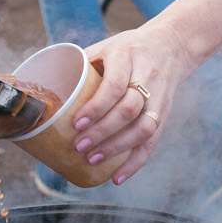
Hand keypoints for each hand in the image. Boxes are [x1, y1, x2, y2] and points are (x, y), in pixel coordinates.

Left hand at [72, 20, 197, 184]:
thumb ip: (83, 66)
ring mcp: (159, 98)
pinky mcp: (165, 114)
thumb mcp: (106, 46)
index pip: (114, 86)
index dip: (96, 108)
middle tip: (80, 146)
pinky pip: (153, 142)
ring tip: (93, 159)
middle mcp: (147, 77)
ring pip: (144, 128)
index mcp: (127, 56)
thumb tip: (50, 90)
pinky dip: (135, 163)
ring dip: (117, 148)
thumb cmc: (129, 48)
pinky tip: (118, 177)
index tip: (77, 122)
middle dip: (103, 132)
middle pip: (128, 110)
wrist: (171, 45)